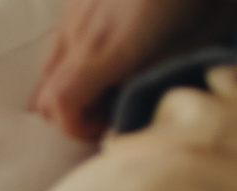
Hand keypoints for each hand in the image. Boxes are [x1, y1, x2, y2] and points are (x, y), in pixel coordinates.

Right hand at [30, 0, 205, 141]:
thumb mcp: (191, 39)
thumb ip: (155, 76)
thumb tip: (136, 101)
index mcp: (106, 50)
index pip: (61, 107)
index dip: (76, 130)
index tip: (107, 130)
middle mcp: (80, 34)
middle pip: (45, 95)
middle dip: (69, 115)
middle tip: (107, 113)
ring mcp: (74, 14)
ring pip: (48, 69)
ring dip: (68, 87)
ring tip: (105, 84)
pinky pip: (60, 41)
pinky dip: (70, 61)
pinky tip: (103, 50)